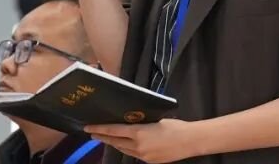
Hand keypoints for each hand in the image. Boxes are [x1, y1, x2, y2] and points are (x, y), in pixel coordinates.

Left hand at [85, 119, 199, 162]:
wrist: (190, 141)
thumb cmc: (175, 126)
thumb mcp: (156, 119)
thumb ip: (141, 122)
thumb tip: (131, 121)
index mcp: (139, 132)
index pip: (114, 130)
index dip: (100, 129)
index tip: (88, 127)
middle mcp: (138, 146)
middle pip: (115, 142)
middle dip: (103, 137)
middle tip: (92, 133)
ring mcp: (143, 156)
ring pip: (123, 149)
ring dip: (114, 143)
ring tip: (106, 139)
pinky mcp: (149, 162)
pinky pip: (134, 154)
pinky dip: (127, 148)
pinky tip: (125, 145)